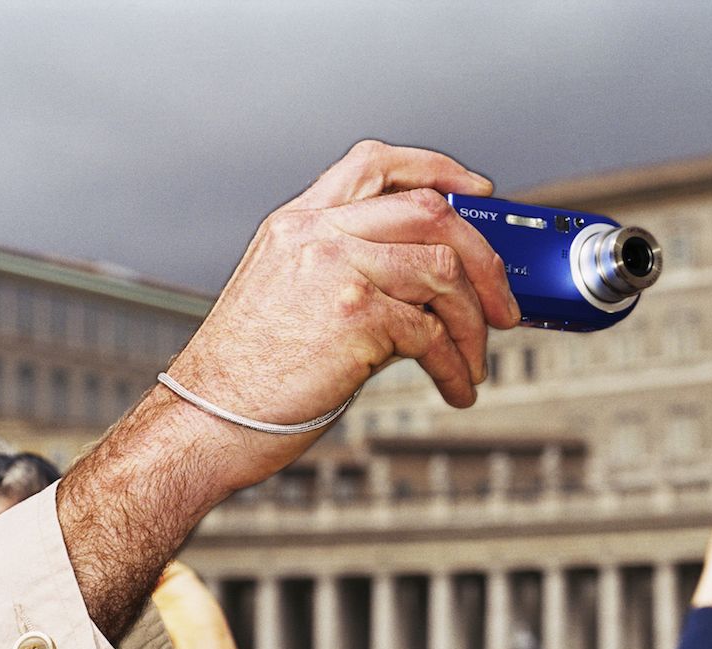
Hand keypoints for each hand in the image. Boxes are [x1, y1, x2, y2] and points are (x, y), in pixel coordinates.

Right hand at [57, 142, 519, 639]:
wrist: (208, 420)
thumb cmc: (248, 373)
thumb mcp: (287, 292)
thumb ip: (347, 268)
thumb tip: (428, 284)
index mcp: (300, 222)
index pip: (377, 164)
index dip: (438, 169)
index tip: (477, 192)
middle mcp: (318, 235)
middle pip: (431, 212)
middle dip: (485, 260)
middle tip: (503, 304)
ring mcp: (337, 271)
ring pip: (444, 270)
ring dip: (475, 324)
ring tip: (474, 360)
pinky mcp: (356, 318)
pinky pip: (433, 334)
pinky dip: (457, 365)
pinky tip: (455, 386)